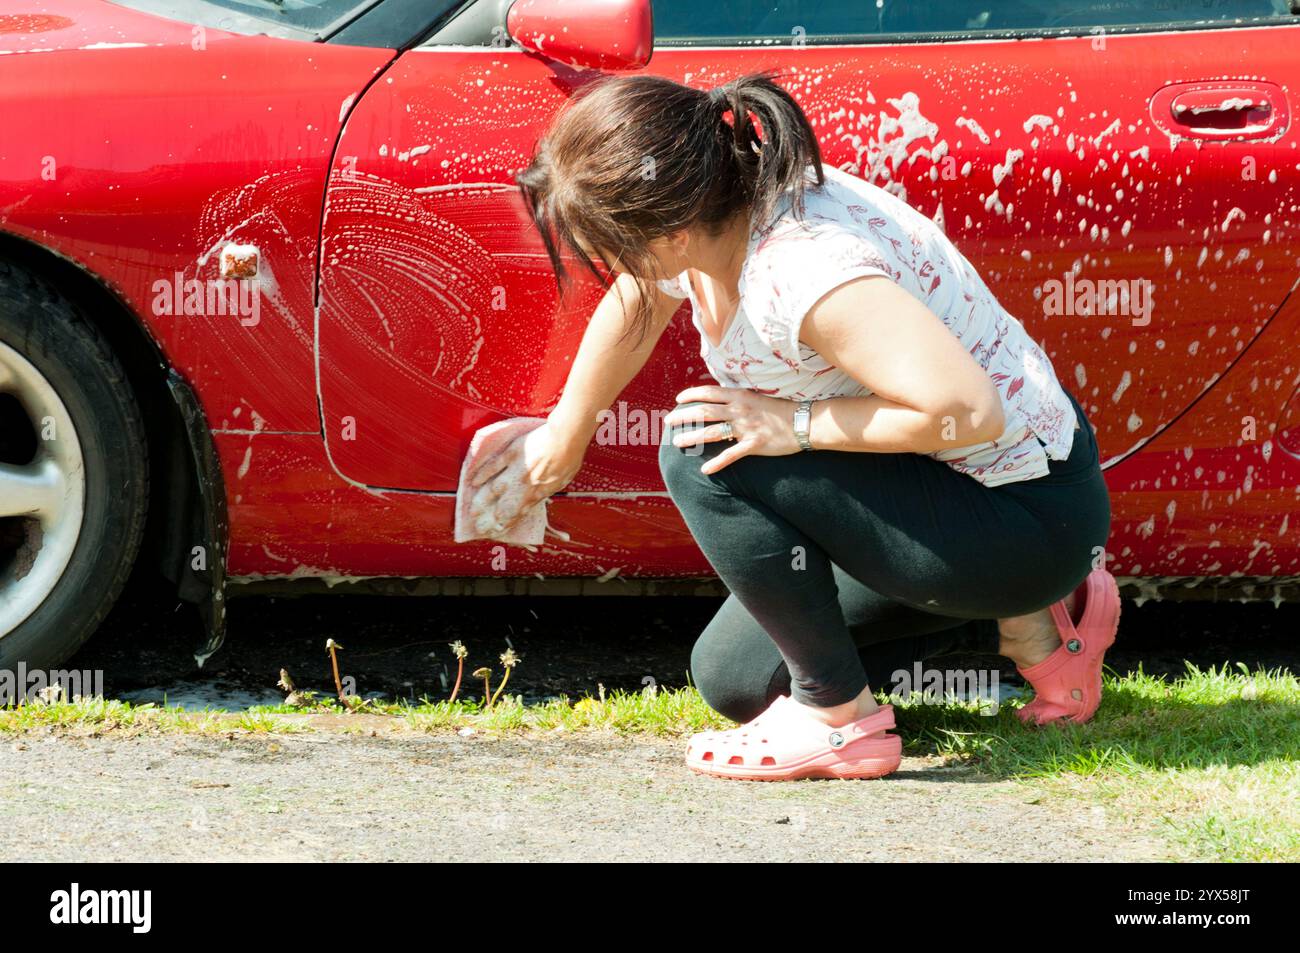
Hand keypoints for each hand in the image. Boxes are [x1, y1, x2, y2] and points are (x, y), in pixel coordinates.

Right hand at [466, 420, 584, 536]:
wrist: (565, 439)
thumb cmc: (569, 458)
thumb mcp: (562, 481)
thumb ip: (546, 490)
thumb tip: (539, 496)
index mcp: (537, 494)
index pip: (518, 515)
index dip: (506, 525)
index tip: (497, 531)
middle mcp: (523, 486)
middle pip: (502, 507)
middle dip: (490, 520)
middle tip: (480, 528)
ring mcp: (514, 469)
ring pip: (493, 489)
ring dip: (481, 502)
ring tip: (472, 511)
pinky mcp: (510, 454)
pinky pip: (492, 466)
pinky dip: (481, 474)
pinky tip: (473, 482)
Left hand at [661, 385, 802, 474]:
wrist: (803, 421)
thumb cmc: (780, 410)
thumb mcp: (756, 398)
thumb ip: (738, 399)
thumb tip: (720, 400)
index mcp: (740, 396)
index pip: (709, 392)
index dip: (691, 395)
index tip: (678, 400)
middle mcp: (740, 410)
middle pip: (704, 411)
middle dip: (683, 416)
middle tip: (668, 422)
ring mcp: (746, 427)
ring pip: (713, 431)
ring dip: (693, 437)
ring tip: (677, 442)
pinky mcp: (754, 444)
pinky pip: (732, 455)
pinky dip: (717, 463)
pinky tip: (705, 470)